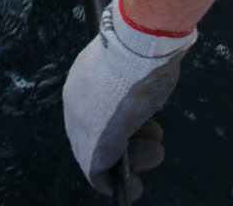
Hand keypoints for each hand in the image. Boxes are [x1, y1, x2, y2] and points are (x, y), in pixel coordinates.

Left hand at [63, 0, 196, 198]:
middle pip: (98, 134)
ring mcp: (82, 126)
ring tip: (156, 149)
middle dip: (129, 142)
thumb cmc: (142, 46)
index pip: (94, 110)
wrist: (137, 46)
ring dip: (134, 160)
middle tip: (155, 135)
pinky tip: (134, 187)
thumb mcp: (133, 62)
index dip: (121, 121)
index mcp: (82, 79)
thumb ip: (128, 78)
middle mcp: (76, 103)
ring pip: (102, 156)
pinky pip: (98, 175)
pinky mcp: (92, 148)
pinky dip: (117, 185)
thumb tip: (142, 77)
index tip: (143, 122)